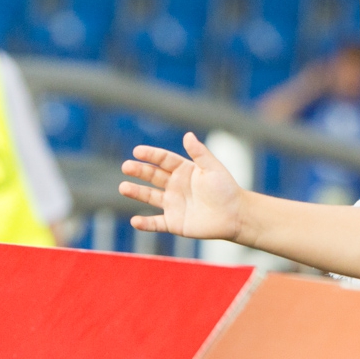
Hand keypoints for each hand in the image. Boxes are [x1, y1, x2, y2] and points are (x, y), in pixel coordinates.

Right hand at [120, 132, 244, 240]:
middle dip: (139, 171)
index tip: (137, 151)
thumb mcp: (213, 168)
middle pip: (153, 176)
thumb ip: (199, 153)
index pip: (164, 160)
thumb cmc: (226, 189)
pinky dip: (145, 223)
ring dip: (136, 192)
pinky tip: (135, 221)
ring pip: (150, 197)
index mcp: (185, 170)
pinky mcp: (174, 222)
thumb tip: (187, 135)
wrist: (235, 215)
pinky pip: (156, 223)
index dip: (151, 155)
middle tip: (126, 166)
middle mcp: (176, 186)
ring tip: (123, 187)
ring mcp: (174, 204)